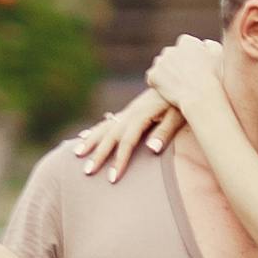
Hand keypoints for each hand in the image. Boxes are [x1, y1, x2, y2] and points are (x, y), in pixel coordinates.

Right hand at [61, 87, 180, 183]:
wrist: (180, 79)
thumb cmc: (181, 102)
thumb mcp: (178, 115)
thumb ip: (165, 131)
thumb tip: (151, 149)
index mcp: (141, 116)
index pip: (127, 142)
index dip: (119, 161)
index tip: (112, 178)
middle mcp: (130, 114)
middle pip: (110, 137)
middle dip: (98, 155)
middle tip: (87, 172)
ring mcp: (128, 112)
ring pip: (104, 128)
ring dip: (90, 142)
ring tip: (76, 155)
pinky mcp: (129, 112)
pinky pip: (107, 123)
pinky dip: (94, 131)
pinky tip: (83, 137)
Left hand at [145, 34, 229, 126]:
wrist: (200, 96)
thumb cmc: (214, 77)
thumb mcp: (220, 55)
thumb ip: (211, 45)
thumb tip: (204, 43)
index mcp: (186, 41)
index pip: (185, 46)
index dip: (191, 58)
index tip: (196, 69)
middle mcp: (170, 48)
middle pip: (172, 55)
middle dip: (177, 64)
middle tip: (187, 79)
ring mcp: (159, 62)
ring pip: (162, 66)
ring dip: (167, 73)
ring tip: (178, 86)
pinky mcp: (152, 76)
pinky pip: (153, 78)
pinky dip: (159, 84)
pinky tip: (169, 91)